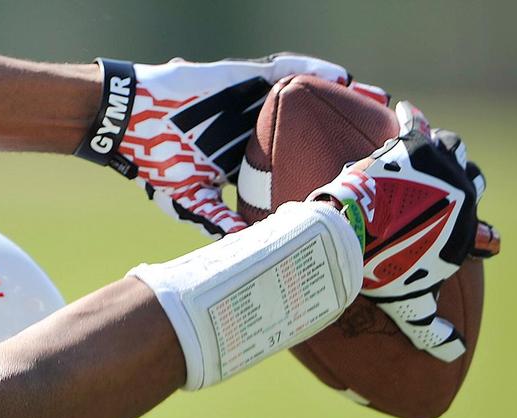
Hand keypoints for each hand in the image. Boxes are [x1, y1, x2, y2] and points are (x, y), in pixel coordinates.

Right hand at [76, 54, 386, 237]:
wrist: (131, 123)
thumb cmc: (156, 162)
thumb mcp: (191, 201)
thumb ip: (220, 221)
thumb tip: (248, 249)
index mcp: (247, 159)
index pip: (295, 166)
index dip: (325, 173)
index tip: (356, 184)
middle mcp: (256, 129)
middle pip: (312, 131)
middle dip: (347, 135)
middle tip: (386, 146)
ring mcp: (252, 102)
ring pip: (307, 100)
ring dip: (342, 100)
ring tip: (380, 105)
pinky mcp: (243, 78)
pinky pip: (286, 70)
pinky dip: (314, 70)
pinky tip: (344, 76)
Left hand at [308, 101, 499, 361]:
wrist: (355, 236)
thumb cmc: (382, 273)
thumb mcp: (407, 304)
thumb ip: (429, 328)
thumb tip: (452, 355)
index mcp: (461, 230)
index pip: (480, 228)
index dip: (474, 232)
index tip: (465, 232)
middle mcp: (459, 194)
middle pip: (473, 180)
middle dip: (464, 183)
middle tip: (446, 186)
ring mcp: (437, 167)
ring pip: (454, 148)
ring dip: (445, 150)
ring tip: (431, 151)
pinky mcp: (410, 146)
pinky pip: (415, 123)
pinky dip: (412, 117)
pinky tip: (404, 111)